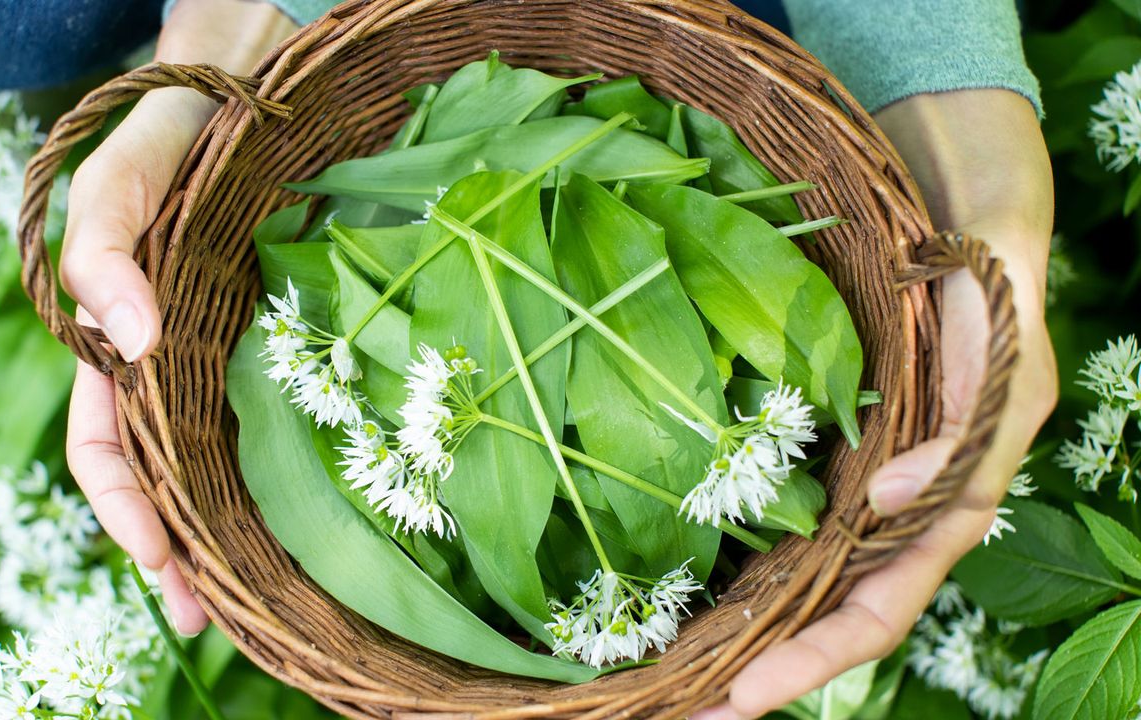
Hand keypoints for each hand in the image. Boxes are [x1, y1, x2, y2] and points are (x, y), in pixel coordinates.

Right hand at [62, 0, 293, 634]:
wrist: (255, 87)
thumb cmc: (176, 134)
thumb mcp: (121, 181)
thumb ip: (102, 252)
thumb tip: (129, 346)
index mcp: (120, 341)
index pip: (104, 448)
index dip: (125, 513)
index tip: (166, 567)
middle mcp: (177, 362)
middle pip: (168, 477)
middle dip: (184, 552)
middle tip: (218, 619)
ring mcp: (235, 356)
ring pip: (225, 462)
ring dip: (237, 533)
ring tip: (267, 598)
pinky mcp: (291, 342)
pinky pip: (285, 419)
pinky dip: (291, 476)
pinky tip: (323, 518)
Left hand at [696, 89, 1056, 717]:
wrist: (954, 198)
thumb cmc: (987, 269)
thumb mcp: (999, 338)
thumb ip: (965, 426)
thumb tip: (892, 506)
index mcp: (951, 498)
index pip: (882, 606)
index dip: (817, 659)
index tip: (743, 698)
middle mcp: (897, 503)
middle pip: (830, 612)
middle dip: (765, 671)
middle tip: (682, 713)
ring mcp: (856, 476)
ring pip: (801, 574)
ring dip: (743, 629)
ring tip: (671, 673)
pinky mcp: (823, 440)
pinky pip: (780, 512)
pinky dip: (739, 556)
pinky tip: (687, 581)